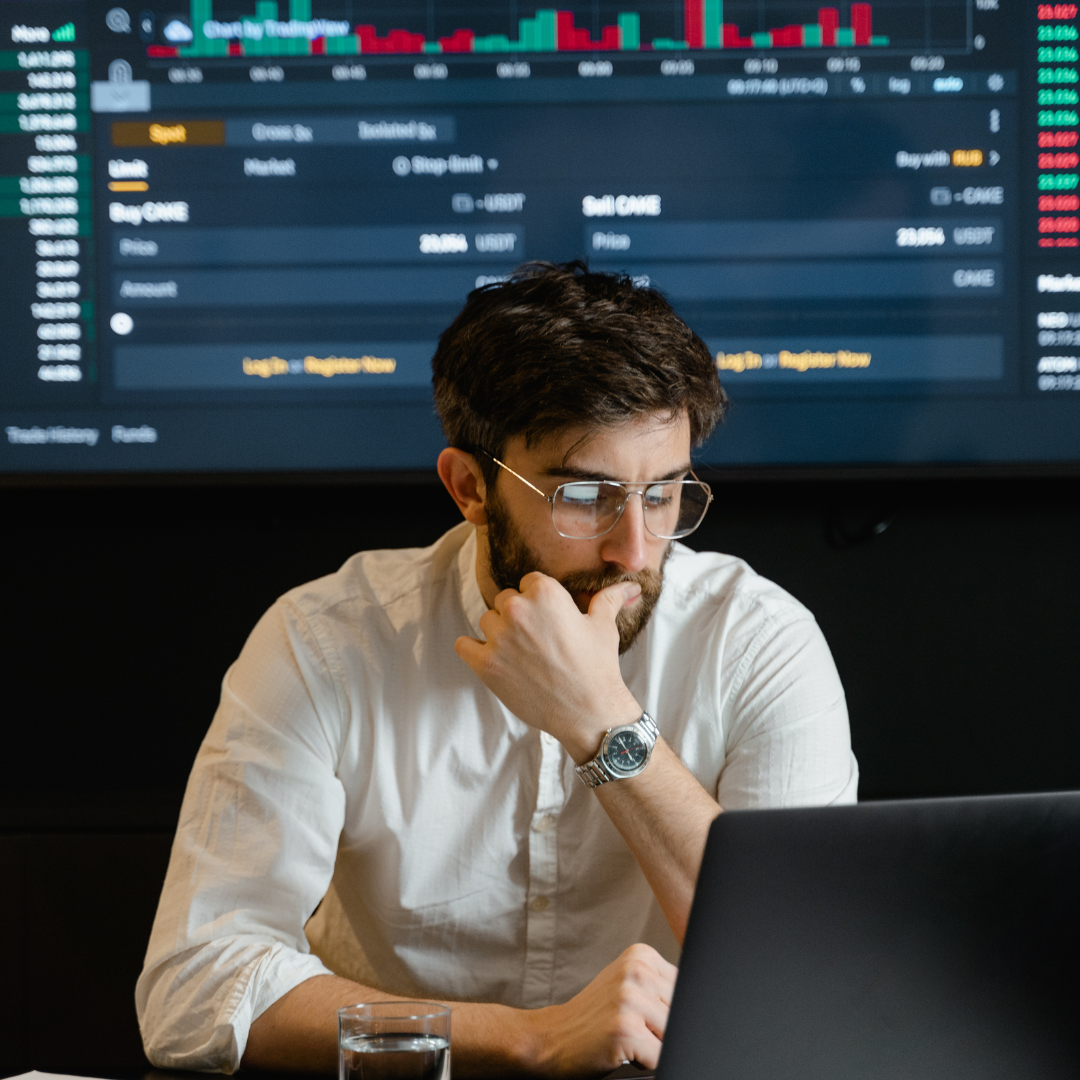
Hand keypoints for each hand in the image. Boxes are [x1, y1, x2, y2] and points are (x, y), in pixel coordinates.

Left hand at [455, 572, 641, 761]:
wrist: (589, 712)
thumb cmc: (597, 667)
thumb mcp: (603, 626)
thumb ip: (609, 599)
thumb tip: (631, 587)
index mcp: (545, 593)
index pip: (528, 582)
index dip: (539, 601)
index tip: (548, 620)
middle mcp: (518, 609)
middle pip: (506, 600)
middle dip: (519, 616)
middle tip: (537, 640)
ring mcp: (499, 637)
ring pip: (487, 621)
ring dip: (499, 633)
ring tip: (521, 654)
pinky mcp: (486, 663)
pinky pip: (464, 644)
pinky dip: (474, 650)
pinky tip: (494, 659)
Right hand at [523, 944, 676, 1075]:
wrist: (552, 1037)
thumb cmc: (594, 1017)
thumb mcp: (627, 985)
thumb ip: (660, 986)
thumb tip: (704, 1003)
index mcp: (641, 955)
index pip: (686, 987)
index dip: (675, 1010)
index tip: (655, 1017)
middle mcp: (636, 971)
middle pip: (682, 1010)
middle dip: (666, 1028)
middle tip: (637, 1029)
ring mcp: (630, 998)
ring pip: (674, 1035)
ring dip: (656, 1046)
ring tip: (630, 1039)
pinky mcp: (625, 1029)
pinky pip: (661, 1056)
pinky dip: (648, 1062)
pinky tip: (626, 1051)